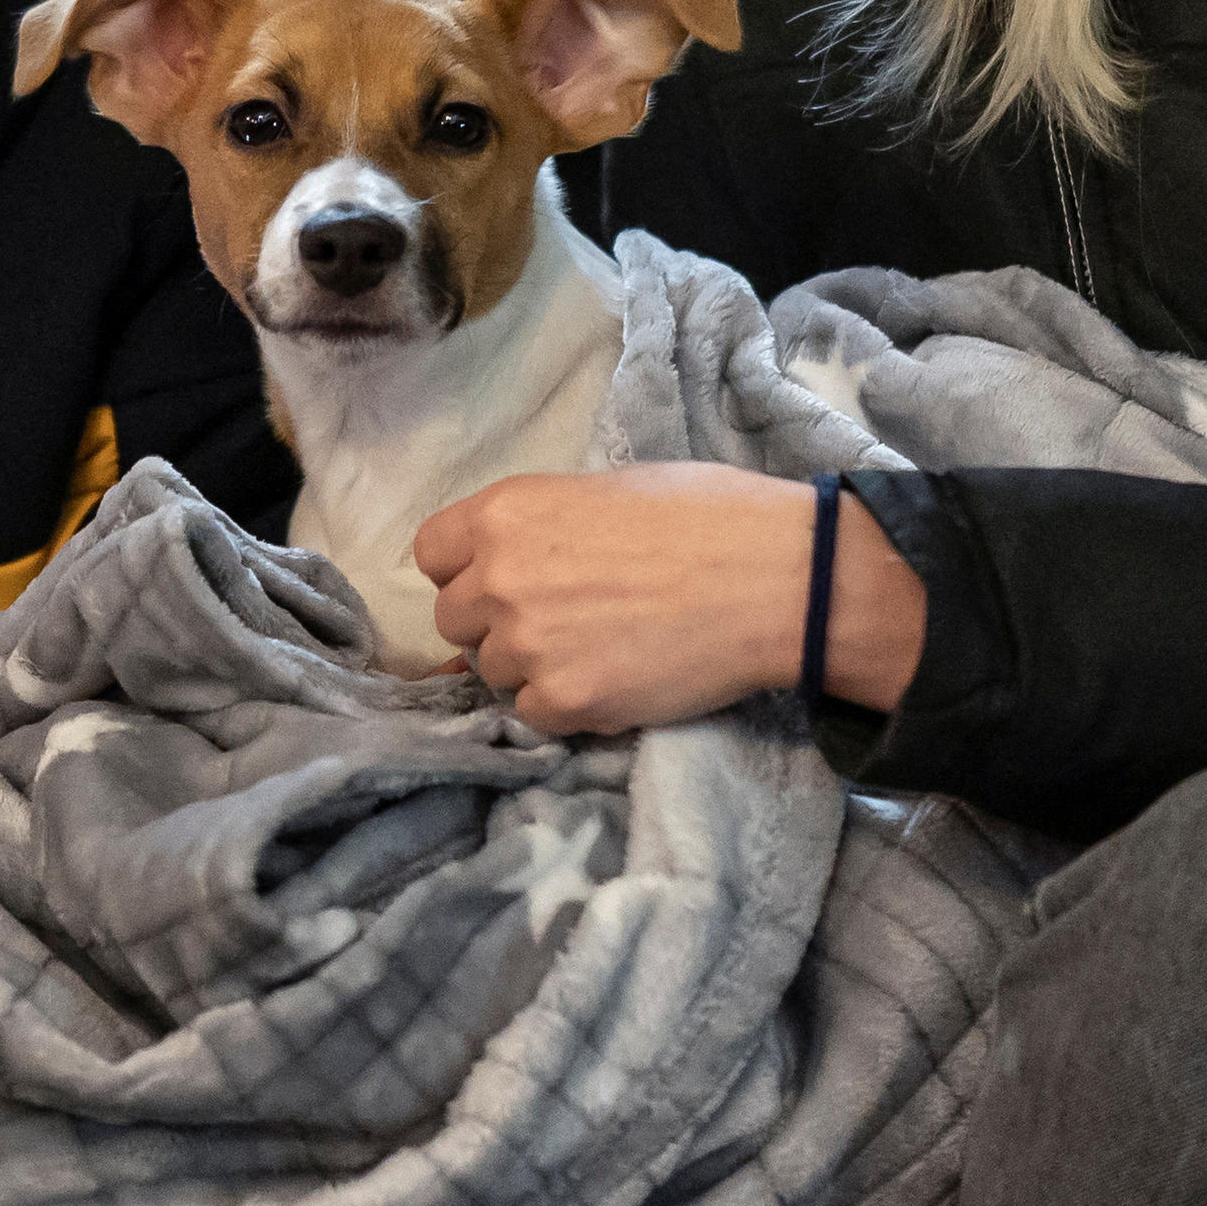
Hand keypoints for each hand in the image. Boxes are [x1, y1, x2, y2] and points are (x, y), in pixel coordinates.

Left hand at [416, 462, 924, 736]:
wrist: (774, 578)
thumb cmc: (706, 515)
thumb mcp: (603, 491)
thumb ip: (542, 530)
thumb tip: (515, 566)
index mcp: (506, 512)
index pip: (431, 554)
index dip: (466, 569)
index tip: (504, 578)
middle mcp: (498, 577)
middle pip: (454, 619)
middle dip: (497, 622)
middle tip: (562, 618)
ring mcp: (527, 644)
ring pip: (493, 672)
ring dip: (532, 667)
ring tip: (599, 648)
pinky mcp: (565, 701)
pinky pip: (534, 714)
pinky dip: (566, 705)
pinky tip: (616, 677)